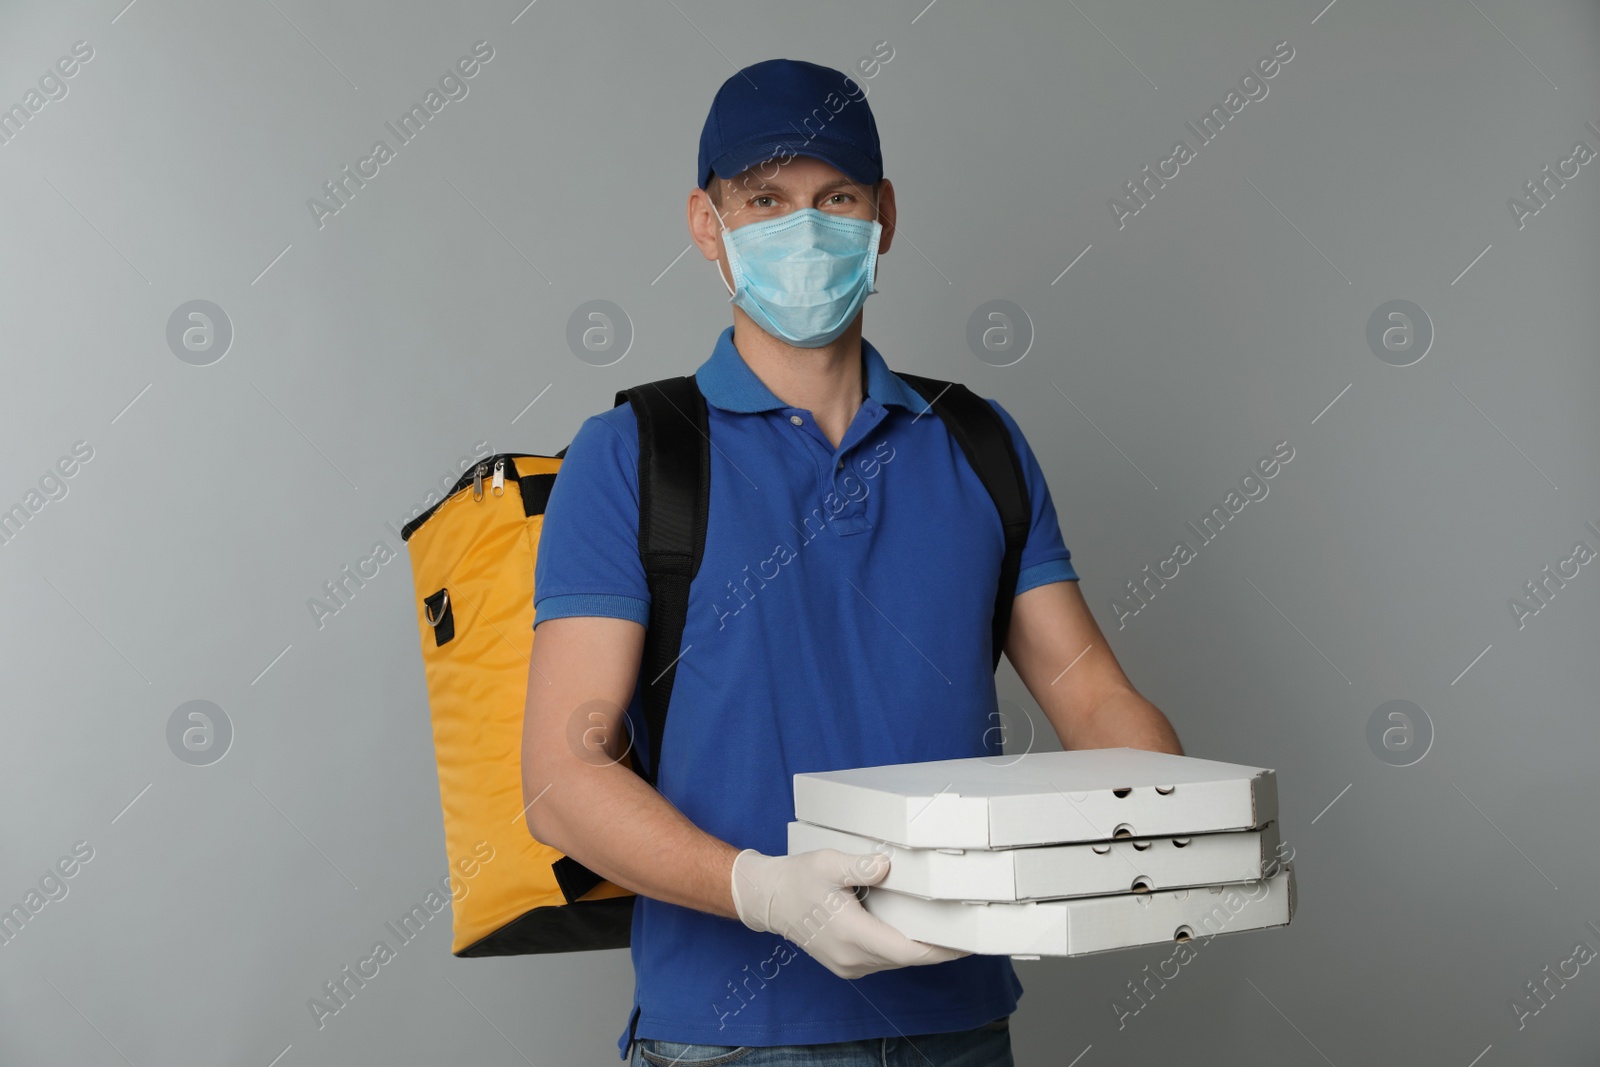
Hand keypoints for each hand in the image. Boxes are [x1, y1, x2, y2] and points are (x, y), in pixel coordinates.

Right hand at [730, 847, 970, 978]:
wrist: (767, 899)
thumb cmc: (796, 879)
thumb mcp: (826, 863)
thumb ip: (858, 866)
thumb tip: (886, 866)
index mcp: (850, 934)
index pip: (906, 951)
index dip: (939, 951)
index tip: (964, 944)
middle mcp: (851, 957)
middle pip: (905, 958)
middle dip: (936, 948)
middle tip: (966, 932)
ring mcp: (848, 964)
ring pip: (894, 961)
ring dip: (918, 949)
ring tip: (945, 930)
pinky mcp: (846, 964)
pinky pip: (882, 960)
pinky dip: (900, 949)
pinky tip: (913, 931)